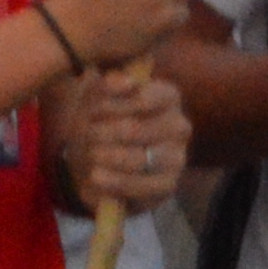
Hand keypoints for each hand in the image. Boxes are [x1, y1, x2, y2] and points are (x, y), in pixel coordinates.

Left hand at [59, 64, 190, 209]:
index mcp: (168, 97)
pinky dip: (116, 181)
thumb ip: (108, 84)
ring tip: (92, 154)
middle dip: (108, 133)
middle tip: (89, 133)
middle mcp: (179, 126)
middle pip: (141, 129)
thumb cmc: (101, 118)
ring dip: (111, 156)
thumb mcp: (97, 95)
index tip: (94, 110)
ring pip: (142, 159)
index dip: (119, 103)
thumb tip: (124, 81)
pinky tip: (97, 176)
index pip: (154, 95)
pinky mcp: (167, 185)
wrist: (95, 156)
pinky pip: (143, 187)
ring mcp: (176, 158)